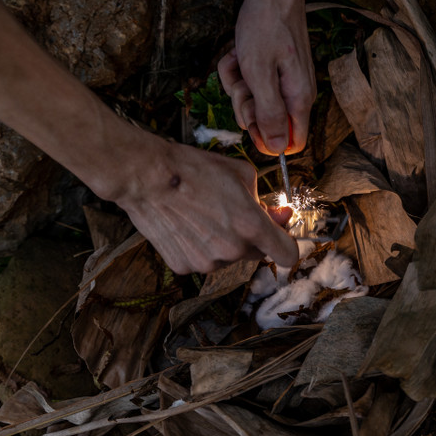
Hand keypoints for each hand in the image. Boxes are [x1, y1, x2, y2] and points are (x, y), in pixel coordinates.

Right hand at [109, 132, 297, 273]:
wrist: (147, 177)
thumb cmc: (195, 169)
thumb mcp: (242, 174)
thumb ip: (265, 201)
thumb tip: (278, 216)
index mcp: (251, 226)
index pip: (288, 255)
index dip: (286, 243)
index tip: (278, 234)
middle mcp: (232, 250)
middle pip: (256, 254)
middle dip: (252, 237)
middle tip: (234, 213)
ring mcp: (206, 262)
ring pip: (227, 257)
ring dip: (224, 242)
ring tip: (202, 214)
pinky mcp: (183, 267)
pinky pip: (202, 259)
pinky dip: (199, 247)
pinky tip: (186, 225)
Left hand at [218, 0, 314, 155]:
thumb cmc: (266, 26)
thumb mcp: (260, 73)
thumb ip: (269, 113)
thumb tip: (276, 149)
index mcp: (298, 99)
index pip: (291, 143)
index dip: (267, 139)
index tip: (249, 120)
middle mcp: (295, 94)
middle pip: (268, 124)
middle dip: (246, 106)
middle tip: (243, 83)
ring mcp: (284, 81)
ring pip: (254, 102)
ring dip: (238, 84)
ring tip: (240, 61)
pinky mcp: (273, 69)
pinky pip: (250, 83)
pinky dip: (239, 70)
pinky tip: (238, 53)